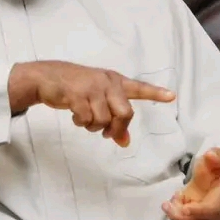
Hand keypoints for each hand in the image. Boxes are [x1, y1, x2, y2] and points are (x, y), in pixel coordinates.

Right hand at [9, 61, 174, 146]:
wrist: (47, 77)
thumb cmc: (75, 88)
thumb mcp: (96, 100)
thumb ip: (112, 118)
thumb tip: (125, 143)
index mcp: (114, 81)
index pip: (138, 88)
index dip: (155, 93)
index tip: (172, 96)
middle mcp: (106, 82)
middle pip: (125, 113)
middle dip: (116, 128)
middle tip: (106, 134)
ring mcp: (92, 88)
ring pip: (104, 120)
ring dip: (94, 127)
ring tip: (85, 119)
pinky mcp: (76, 94)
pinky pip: (86, 119)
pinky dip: (81, 123)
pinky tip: (75, 115)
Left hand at [162, 147, 219, 219]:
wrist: (216, 179)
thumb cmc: (215, 170)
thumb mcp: (217, 158)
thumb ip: (216, 156)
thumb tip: (211, 155)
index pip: (213, 210)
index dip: (199, 212)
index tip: (185, 209)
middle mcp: (215, 213)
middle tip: (168, 206)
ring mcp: (205, 218)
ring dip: (176, 218)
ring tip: (167, 205)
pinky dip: (175, 216)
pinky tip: (171, 203)